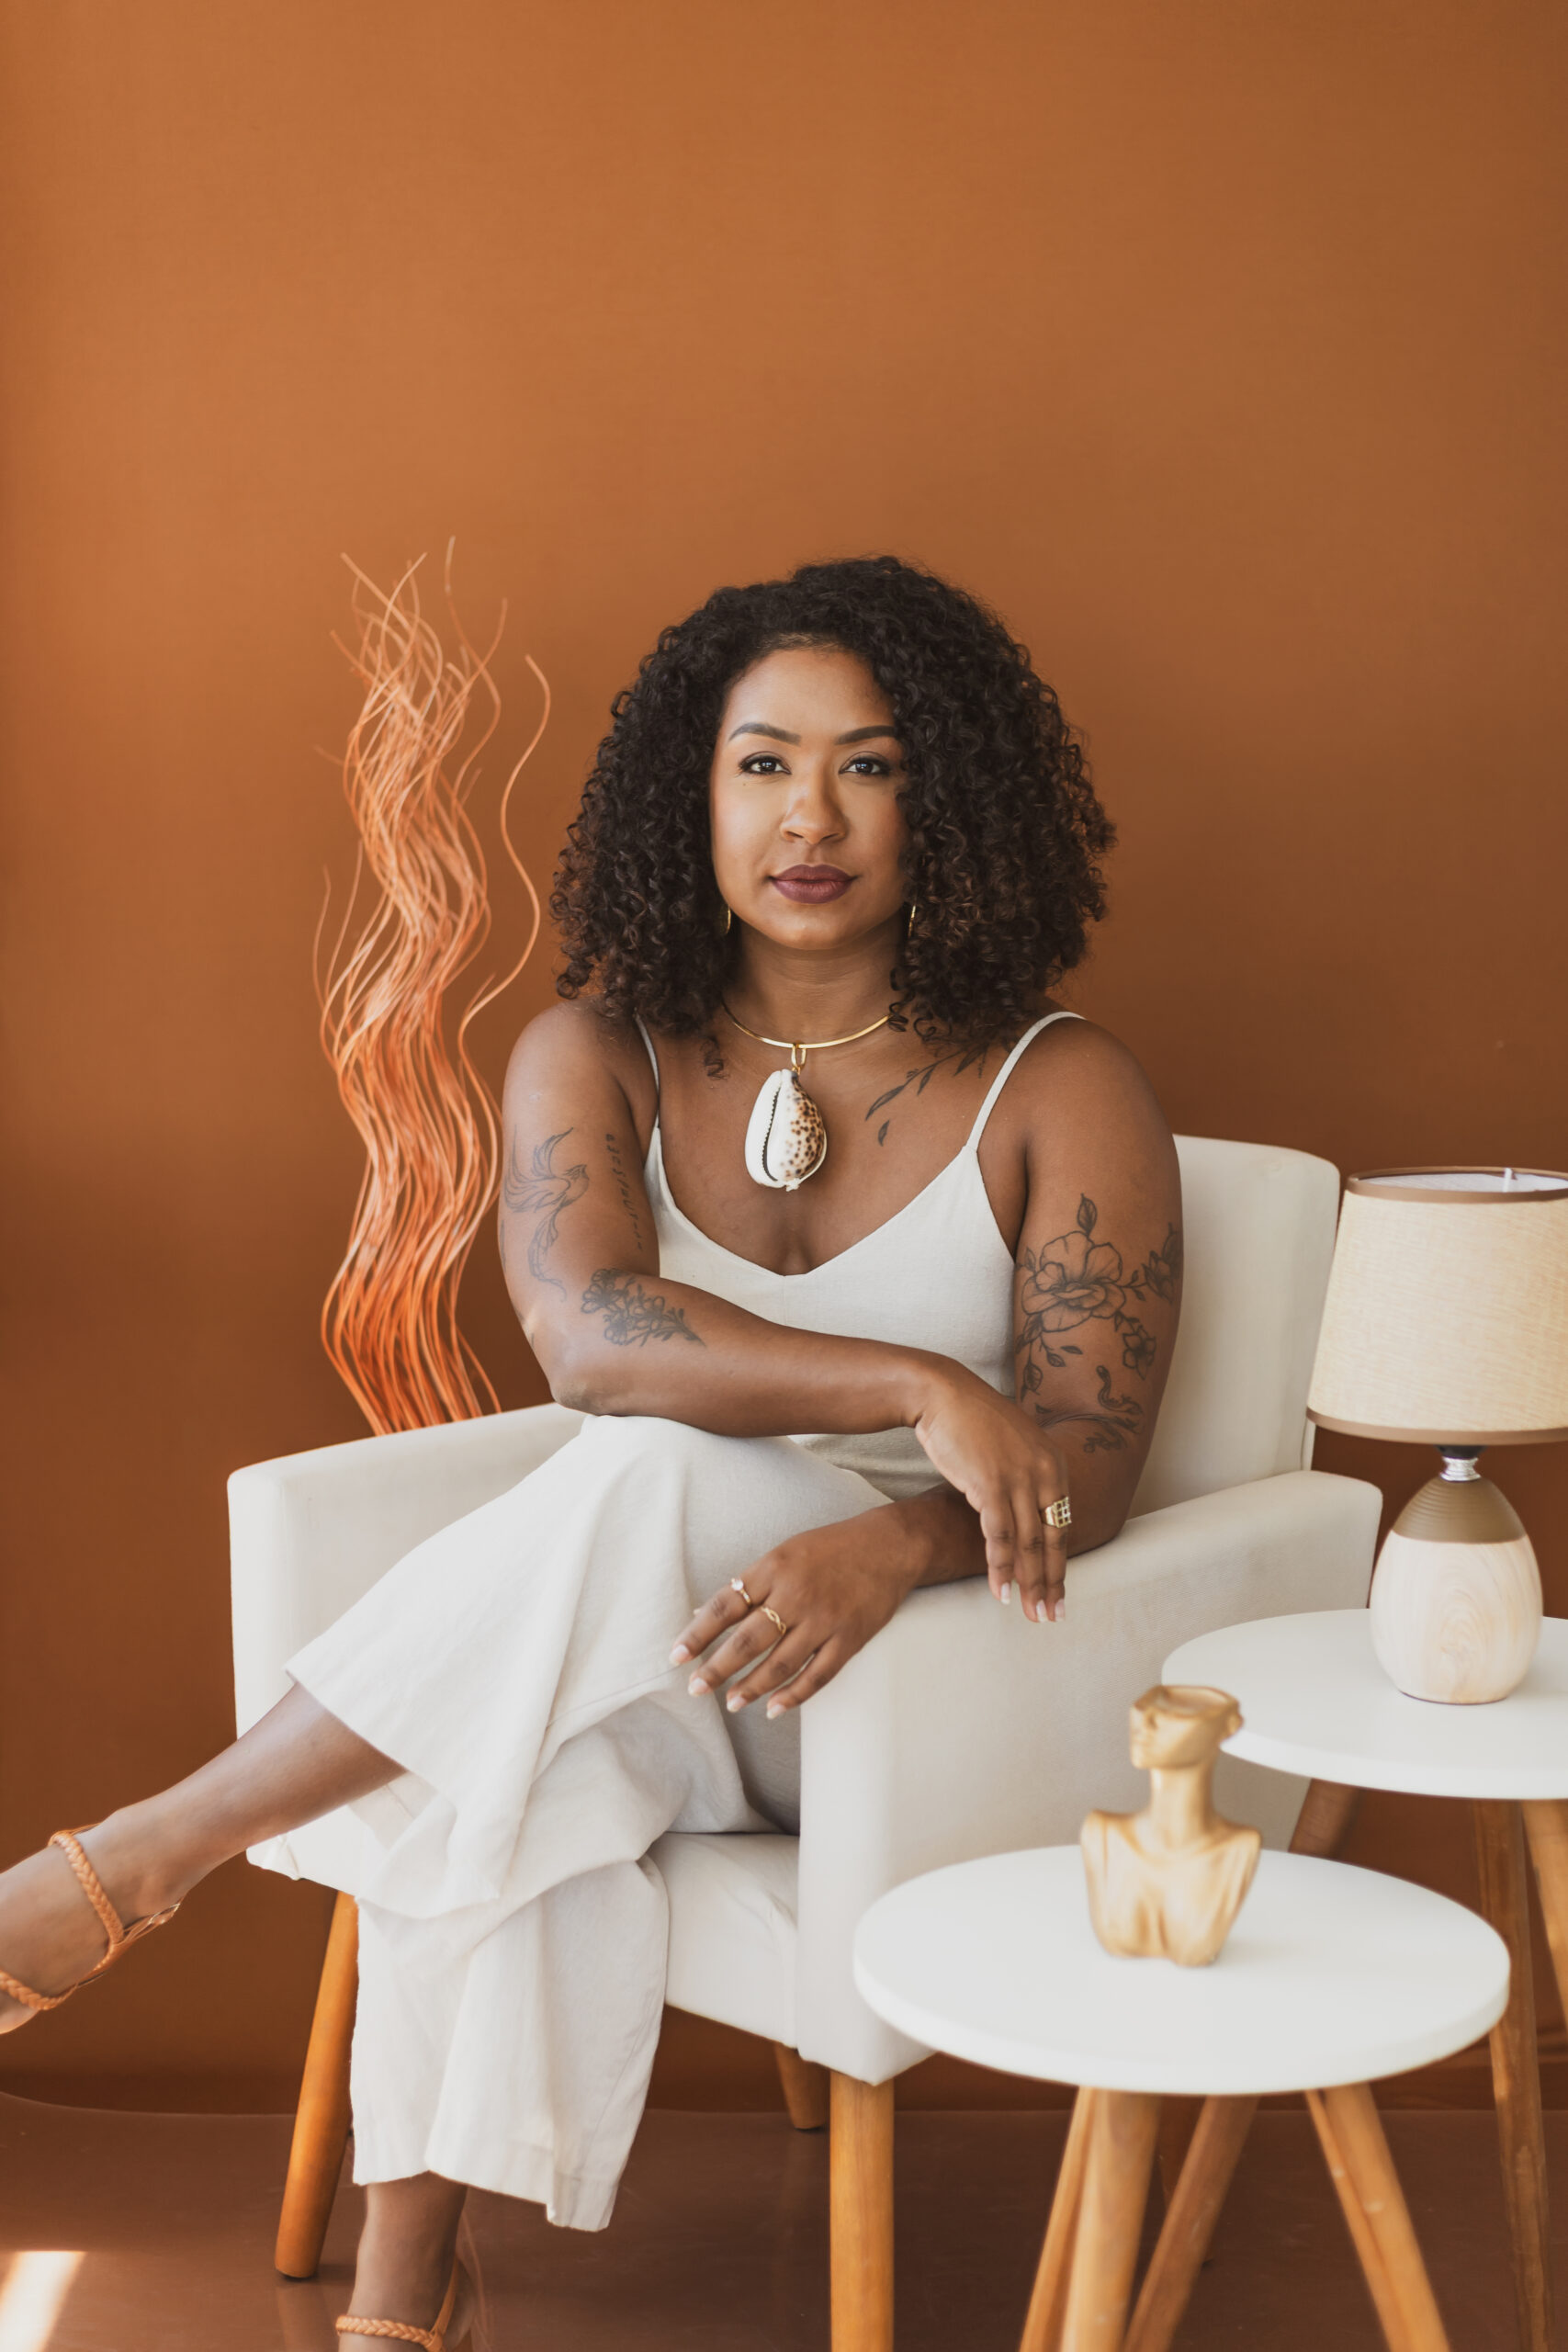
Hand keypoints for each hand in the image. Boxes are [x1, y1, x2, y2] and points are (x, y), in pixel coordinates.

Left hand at [671, 1506, 923, 1719]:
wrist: (888, 1546)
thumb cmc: (829, 1549)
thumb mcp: (783, 1553)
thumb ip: (747, 1584)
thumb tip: (704, 1615)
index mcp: (773, 1569)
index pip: (725, 1607)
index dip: (697, 1634)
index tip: (676, 1656)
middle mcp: (796, 1595)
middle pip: (747, 1640)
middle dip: (717, 1668)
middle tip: (696, 1688)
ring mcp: (824, 1620)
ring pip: (779, 1664)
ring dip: (751, 1687)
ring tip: (731, 1703)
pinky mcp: (849, 1639)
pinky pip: (817, 1675)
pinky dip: (793, 1695)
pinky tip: (773, 1708)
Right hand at [909, 1367, 1068, 1620]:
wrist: (941, 1393)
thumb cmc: (971, 1422)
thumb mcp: (1010, 1448)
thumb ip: (1024, 1478)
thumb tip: (1024, 1513)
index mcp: (1053, 1464)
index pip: (1061, 1525)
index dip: (1059, 1564)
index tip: (1058, 1594)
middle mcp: (1044, 1472)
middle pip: (1051, 1539)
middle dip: (1052, 1583)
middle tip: (1051, 1616)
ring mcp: (1019, 1478)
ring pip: (1029, 1543)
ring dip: (1029, 1583)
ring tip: (1030, 1613)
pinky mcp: (991, 1484)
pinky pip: (1000, 1536)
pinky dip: (1000, 1567)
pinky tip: (1000, 1591)